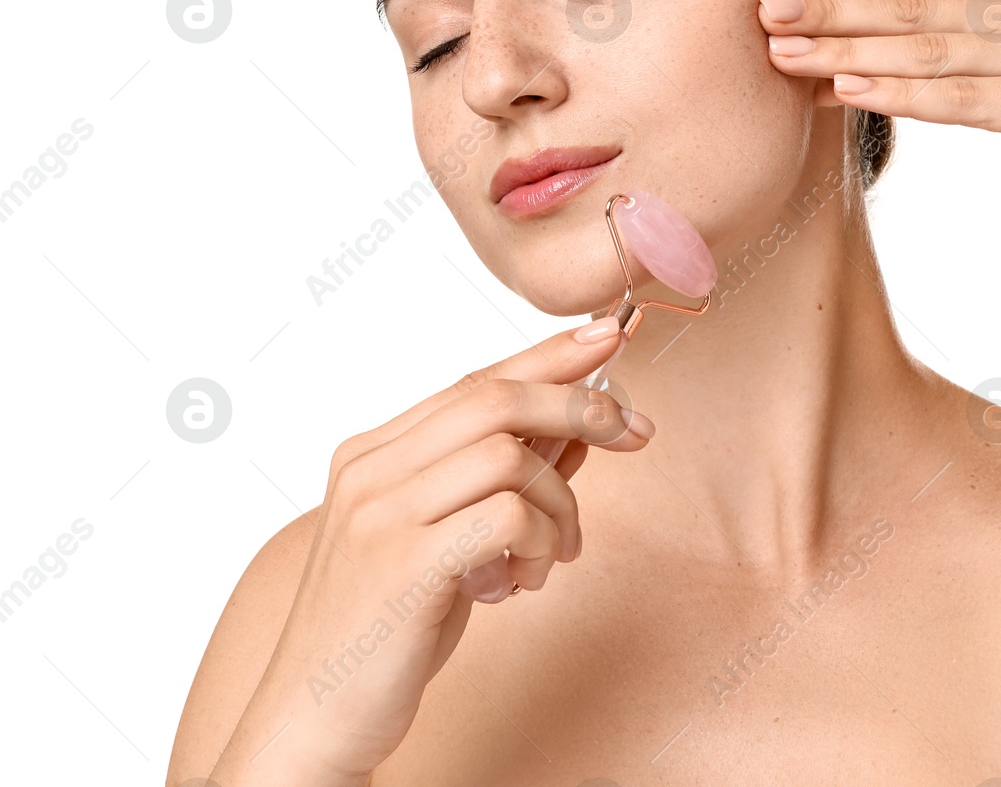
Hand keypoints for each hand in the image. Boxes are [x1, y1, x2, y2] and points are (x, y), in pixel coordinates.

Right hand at [211, 319, 649, 783]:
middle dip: (580, 407)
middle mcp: (370, 470)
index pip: (474, 380)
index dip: (548, 355)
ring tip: (557, 555)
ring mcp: (380, 514)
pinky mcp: (402, 563)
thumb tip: (579, 431)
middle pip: (495, 399)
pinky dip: (542, 541)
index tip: (609, 338)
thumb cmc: (388, 629)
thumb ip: (499, 483)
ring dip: (561, 503)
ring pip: (509, 456)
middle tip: (635, 434)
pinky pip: (508, 516)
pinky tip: (527, 580)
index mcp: (372, 453)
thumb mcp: (450, 540)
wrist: (311, 718)